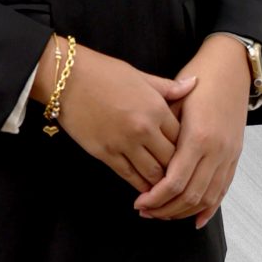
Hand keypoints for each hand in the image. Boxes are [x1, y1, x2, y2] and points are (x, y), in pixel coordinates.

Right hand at [30, 38, 196, 191]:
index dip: (186, 147)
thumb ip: (167, 87)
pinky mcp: (106, 154)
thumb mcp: (139, 75)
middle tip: (180, 175)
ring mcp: (124, 143)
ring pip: (153, 174)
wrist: (67, 78)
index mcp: (155, 107)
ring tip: (165, 187)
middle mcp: (144, 128)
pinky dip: (141, 186)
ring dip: (161, 182)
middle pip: (171, 160)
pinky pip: (130, 177)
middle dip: (177, 169)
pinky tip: (145, 189)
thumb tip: (194, 84)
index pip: (182, 137)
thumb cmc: (103, 72)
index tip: (187, 152)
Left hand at [133, 35, 249, 226]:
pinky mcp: (235, 155)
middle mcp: (216, 150)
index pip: (175, 180)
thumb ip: (162, 129)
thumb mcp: (175, 99)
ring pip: (206, 197)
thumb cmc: (199, 78)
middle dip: (166, 208)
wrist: (231, 66)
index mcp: (198, 136)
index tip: (139, 202)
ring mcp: (228, 154)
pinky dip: (209, 207)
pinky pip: (223, 189)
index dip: (156, 196)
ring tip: (163, 213)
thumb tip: (142, 156)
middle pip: (190, 195)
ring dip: (183, 211)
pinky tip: (195, 219)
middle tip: (145, 211)